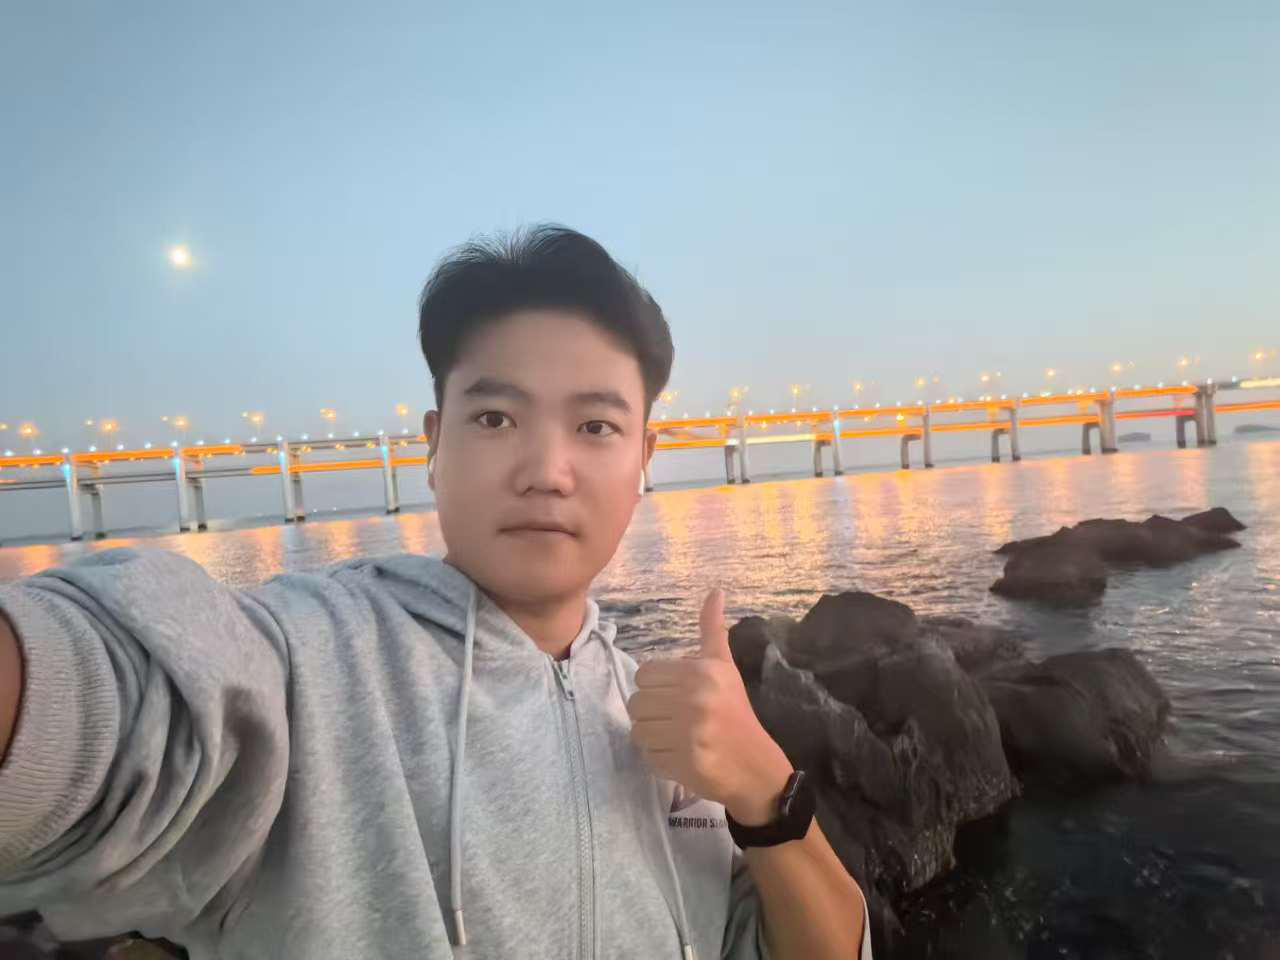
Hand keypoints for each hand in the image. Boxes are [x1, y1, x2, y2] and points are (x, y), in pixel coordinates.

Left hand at [626, 588, 793, 825]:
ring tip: (676, 737)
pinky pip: (647, 755)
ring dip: (652, 736)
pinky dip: (659, 757)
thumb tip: (714, 591)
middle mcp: (693, 700)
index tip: (674, 696)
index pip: (644, 674)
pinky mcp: (682, 762)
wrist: (755, 766)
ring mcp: (688, 733)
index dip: (655, 687)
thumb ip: (712, 630)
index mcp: (700, 673)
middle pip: (636, 702)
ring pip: (637, 730)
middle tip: (674, 719)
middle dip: (651, 712)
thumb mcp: (725, 668)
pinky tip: (680, 754)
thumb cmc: (735, 712)